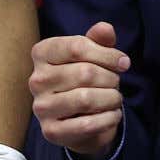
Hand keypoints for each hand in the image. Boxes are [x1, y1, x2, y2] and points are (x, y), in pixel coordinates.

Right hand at [30, 21, 127, 157]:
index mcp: (42, 54)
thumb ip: (99, 40)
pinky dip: (109, 119)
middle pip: (85, 72)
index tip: (123, 63)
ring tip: (115, 99)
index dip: (107, 54)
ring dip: (112, 99)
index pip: (77, 46)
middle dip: (111, 78)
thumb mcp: (93, 56)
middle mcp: (36, 79)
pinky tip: (112, 115)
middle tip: (115, 84)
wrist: (78, 119)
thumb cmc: (85, 80)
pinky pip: (87, 124)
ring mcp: (41, 107)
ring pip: (86, 99)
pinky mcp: (51, 131)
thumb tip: (106, 28)